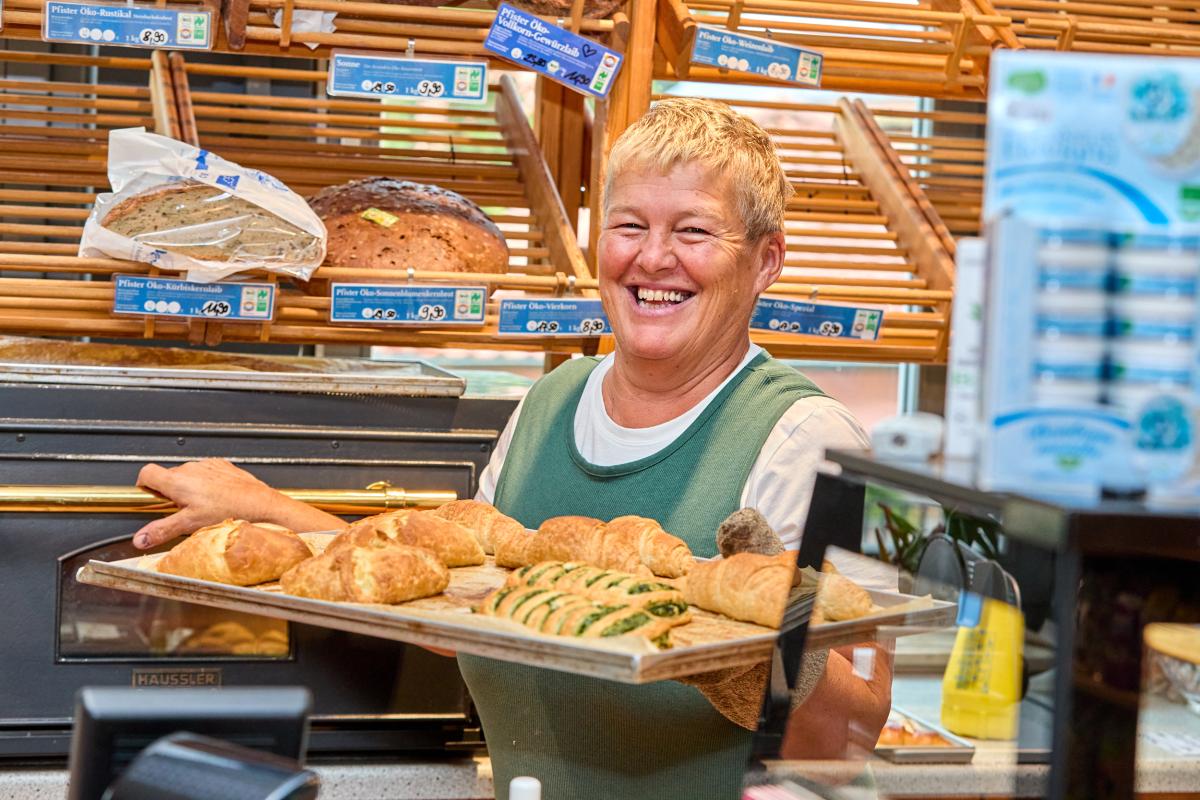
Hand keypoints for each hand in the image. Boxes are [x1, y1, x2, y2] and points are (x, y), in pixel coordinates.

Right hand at [132, 459, 290, 548]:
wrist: (259, 503)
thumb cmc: (229, 511)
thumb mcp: (190, 524)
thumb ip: (161, 530)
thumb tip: (141, 538)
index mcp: (178, 481)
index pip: (146, 473)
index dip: (143, 485)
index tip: (148, 497)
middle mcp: (190, 469)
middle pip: (167, 476)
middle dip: (168, 492)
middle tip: (178, 509)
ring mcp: (207, 465)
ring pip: (187, 474)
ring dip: (188, 488)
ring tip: (200, 506)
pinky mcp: (221, 465)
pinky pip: (205, 472)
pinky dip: (205, 483)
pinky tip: (215, 498)